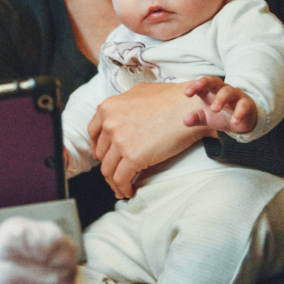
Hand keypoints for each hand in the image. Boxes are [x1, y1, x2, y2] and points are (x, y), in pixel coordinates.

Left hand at [88, 82, 211, 198]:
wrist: (190, 107)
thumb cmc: (171, 98)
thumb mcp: (139, 92)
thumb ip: (124, 104)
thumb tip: (119, 115)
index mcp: (108, 108)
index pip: (93, 132)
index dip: (97, 147)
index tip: (103, 155)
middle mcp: (110, 123)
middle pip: (102, 153)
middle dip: (108, 164)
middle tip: (116, 173)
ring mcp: (120, 140)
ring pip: (108, 169)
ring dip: (113, 181)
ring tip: (121, 188)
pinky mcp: (133, 156)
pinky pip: (121, 179)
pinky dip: (123, 188)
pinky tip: (129, 191)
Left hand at [183, 76, 257, 134]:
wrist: (243, 121)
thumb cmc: (222, 114)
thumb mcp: (207, 118)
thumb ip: (197, 118)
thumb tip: (185, 121)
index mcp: (211, 91)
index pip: (202, 84)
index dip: (194, 86)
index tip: (187, 93)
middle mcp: (223, 90)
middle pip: (214, 81)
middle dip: (205, 83)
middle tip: (198, 90)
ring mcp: (236, 96)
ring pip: (228, 92)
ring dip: (221, 99)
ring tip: (214, 109)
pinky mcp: (247, 104)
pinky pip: (243, 106)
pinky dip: (239, 113)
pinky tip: (234, 122)